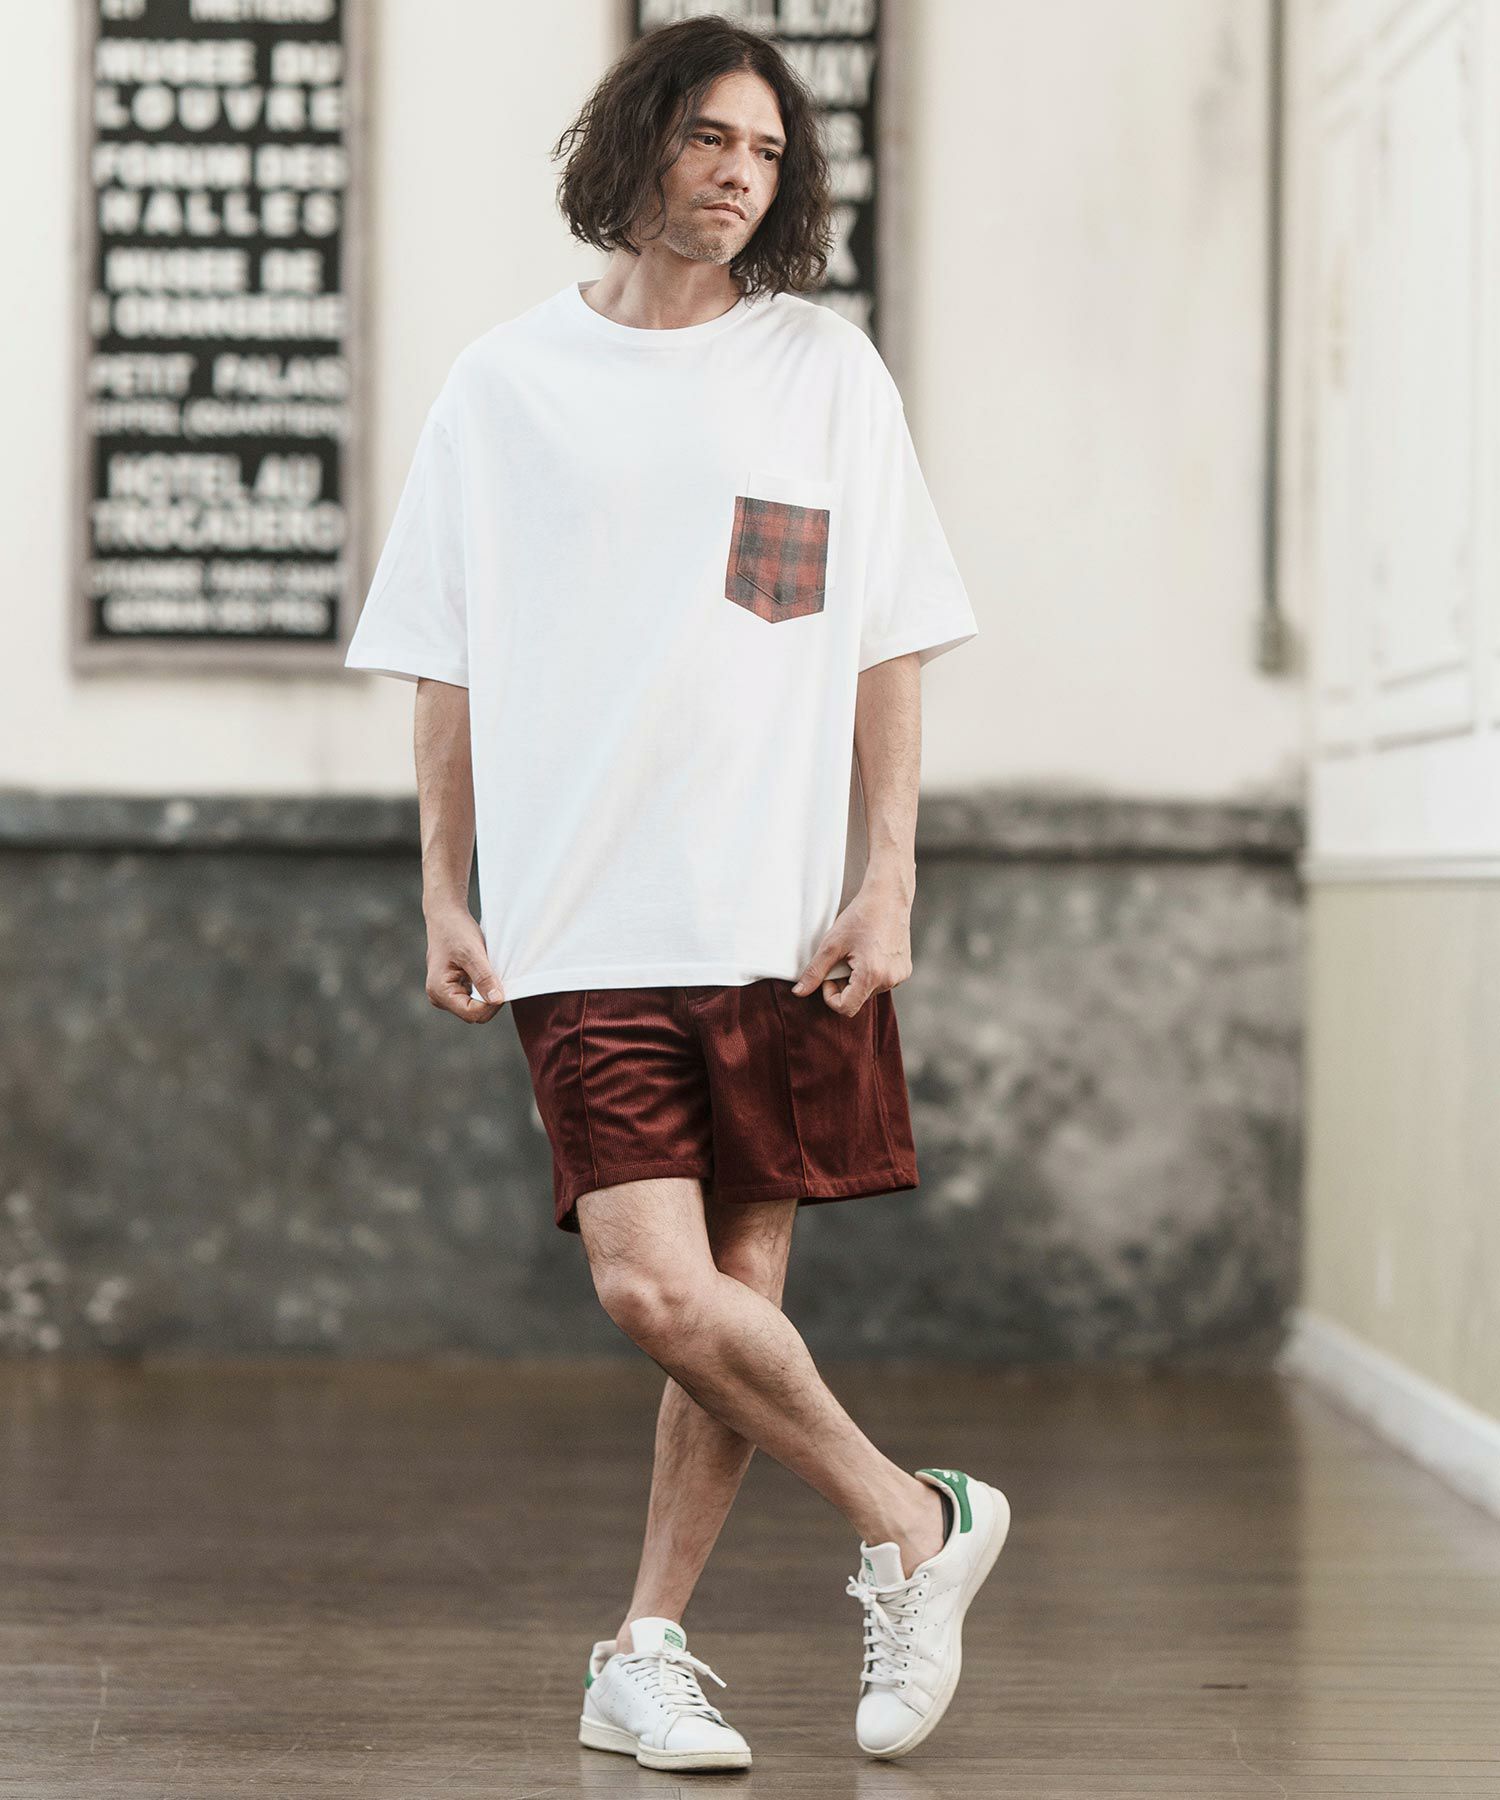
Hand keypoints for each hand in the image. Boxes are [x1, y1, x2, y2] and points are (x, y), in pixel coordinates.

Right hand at [424, 903, 504, 1022]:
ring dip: (488, 993)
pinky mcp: (454, 988)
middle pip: (474, 1013)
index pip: (472, 1014)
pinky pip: (474, 998)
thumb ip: (484, 978)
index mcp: (439, 992)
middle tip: (499, 977)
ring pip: (476, 1007)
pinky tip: (487, 973)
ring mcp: (446, 994)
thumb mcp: (472, 953)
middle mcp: (440, 997)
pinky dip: (485, 988)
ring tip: (491, 972)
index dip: (491, 1004)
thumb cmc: (455, 931)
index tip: (503, 985)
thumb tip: (497, 1000)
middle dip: (490, 999)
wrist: (446, 916)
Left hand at [789, 875, 912, 1015]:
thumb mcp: (832, 944)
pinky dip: (871, 974)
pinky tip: (870, 952)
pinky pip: (881, 983)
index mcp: (871, 975)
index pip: (846, 1008)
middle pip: (857, 999)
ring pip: (868, 992)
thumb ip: (814, 971)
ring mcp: (899, 976)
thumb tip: (798, 993)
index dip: (831, 995)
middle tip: (842, 959)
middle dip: (844, 985)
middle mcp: (889, 980)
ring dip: (857, 980)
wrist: (888, 897)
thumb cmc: (860, 916)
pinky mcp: (904, 971)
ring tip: (857, 953)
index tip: (829, 975)